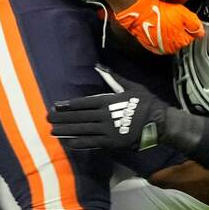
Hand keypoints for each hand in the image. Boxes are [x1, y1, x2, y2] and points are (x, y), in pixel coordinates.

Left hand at [48, 67, 171, 151]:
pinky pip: (92, 143)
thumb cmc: (146, 103)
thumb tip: (98, 66)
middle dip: (62, 118)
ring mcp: (108, 130)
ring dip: (66, 130)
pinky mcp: (112, 142)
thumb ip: (112, 78)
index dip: (69, 105)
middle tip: (48, 119)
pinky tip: (68, 142)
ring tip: (53, 130)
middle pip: (79, 117)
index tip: (57, 106)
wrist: (160, 123)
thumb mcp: (130, 86)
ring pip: (82, 130)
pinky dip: (79, 143)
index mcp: (109, 101)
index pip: (84, 103)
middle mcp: (105, 115)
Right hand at [113, 0, 203, 54]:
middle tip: (172, 18)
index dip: (188, 26)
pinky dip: (160, 36)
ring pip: (170, 41)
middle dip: (179, 30)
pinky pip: (159, 41)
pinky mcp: (149, 45)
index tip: (182, 19)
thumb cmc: (160, 11)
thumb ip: (195, 25)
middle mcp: (170, 48)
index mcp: (180, 42)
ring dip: (169, 33)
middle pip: (180, 40)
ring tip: (164, 21)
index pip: (191, 37)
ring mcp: (159, 48)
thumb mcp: (183, 14)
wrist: (140, 12)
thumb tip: (201, 33)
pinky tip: (158, 26)